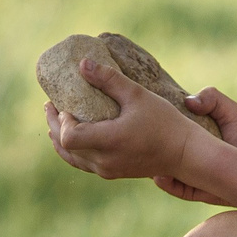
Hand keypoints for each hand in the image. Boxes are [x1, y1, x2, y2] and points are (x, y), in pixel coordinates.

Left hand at [47, 58, 213, 183]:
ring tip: (55, 119)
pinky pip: (82, 163)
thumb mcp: (137, 95)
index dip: (61, 120)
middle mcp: (104, 160)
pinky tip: (72, 137)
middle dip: (53, 124)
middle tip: (50, 105)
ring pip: (71, 157)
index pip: (68, 136)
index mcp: (109, 141)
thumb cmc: (165, 122)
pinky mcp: (112, 173)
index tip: (66, 104)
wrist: (185, 153)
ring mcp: (107, 170)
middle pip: (64, 146)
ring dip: (60, 139)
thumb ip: (108, 79)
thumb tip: (82, 64)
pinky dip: (72, 150)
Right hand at [146, 88, 236, 201]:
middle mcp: (181, 153)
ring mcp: (184, 172)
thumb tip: (189, 102)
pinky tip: (160, 176)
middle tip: (136, 137)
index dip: (150, 119)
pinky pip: (174, 188)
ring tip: (146, 159)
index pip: (161, 125)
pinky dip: (166, 183)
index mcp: (185, 133)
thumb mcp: (230, 110)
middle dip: (144, 144)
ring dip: (151, 166)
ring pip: (159, 170)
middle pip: (155, 148)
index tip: (141, 112)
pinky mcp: (191, 189)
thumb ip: (212, 98)